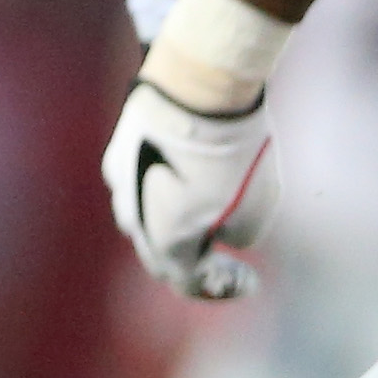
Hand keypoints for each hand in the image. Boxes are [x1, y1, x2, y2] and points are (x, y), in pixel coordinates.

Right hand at [104, 76, 277, 300]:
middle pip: (160, 256)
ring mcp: (119, 185)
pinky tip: (183, 170)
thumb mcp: (258, 208)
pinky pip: (138, 184)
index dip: (223, 288)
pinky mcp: (118, 151)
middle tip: (220, 254)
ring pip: (144, 219)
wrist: (196, 89)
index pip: (191, 284)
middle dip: (192, 260)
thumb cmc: (232, 154)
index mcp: (167, 246)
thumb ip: (241, 235)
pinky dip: (160, 188)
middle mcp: (134, 222)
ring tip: (201, 208)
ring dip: (171, 222)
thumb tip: (225, 232)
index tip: (252, 281)